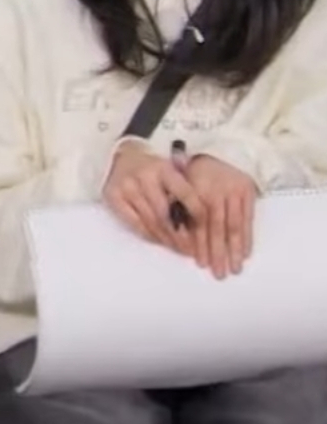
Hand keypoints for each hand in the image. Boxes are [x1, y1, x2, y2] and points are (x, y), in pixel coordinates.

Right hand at [102, 142, 202, 260]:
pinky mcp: (113, 197)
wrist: (120, 157)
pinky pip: (134, 223)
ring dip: (166, 237)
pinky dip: (149, 234)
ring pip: (150, 221)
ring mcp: (127, 187)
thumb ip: (185, 187)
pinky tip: (159, 239)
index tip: (207, 228)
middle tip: (191, 247)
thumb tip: (202, 218)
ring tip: (178, 247)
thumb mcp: (171, 169)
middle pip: (166, 213)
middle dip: (180, 233)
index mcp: (164, 168)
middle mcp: (144, 176)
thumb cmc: (152, 168)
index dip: (197, 213)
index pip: (185, 193)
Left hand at [181, 153, 257, 277]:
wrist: (219, 150)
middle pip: (217, 228)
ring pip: (234, 225)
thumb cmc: (193, 172)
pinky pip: (248, 219)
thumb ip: (177, 208)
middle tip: (219, 273)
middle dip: (218, 252)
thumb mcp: (178, 184)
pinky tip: (245, 253)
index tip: (199, 262)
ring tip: (234, 268)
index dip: (199, 243)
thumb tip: (175, 236)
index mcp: (195, 190)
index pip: (198, 223)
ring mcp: (234, 192)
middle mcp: (216, 191)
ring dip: (235, 249)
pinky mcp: (248, 193)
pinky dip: (247, 237)